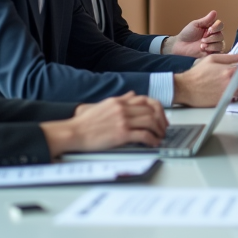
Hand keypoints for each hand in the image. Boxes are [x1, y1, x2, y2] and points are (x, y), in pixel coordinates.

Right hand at [41, 93, 167, 155]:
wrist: (74, 132)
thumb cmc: (86, 122)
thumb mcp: (104, 105)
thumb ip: (120, 99)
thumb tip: (132, 94)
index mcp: (119, 101)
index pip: (145, 100)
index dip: (157, 109)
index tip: (160, 117)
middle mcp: (123, 108)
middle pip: (151, 110)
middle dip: (161, 121)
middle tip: (163, 129)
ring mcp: (123, 120)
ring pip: (151, 121)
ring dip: (158, 130)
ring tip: (159, 137)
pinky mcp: (122, 134)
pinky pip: (144, 135)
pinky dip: (152, 139)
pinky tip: (153, 143)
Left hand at [162, 11, 224, 56]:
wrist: (180, 45)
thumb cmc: (187, 34)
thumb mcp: (196, 25)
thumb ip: (206, 19)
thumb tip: (214, 12)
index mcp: (211, 28)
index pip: (220, 25)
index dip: (216, 27)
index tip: (209, 29)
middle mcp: (214, 36)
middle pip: (221, 35)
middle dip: (212, 37)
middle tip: (202, 38)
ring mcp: (213, 45)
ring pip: (221, 44)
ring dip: (212, 44)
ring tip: (202, 45)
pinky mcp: (212, 53)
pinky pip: (218, 52)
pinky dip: (212, 50)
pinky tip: (203, 49)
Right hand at [173, 54, 237, 105]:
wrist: (186, 88)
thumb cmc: (197, 74)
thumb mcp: (211, 59)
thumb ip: (228, 57)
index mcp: (229, 71)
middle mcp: (231, 83)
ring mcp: (228, 93)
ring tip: (232, 80)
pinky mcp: (225, 101)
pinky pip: (237, 96)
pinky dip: (236, 92)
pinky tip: (228, 88)